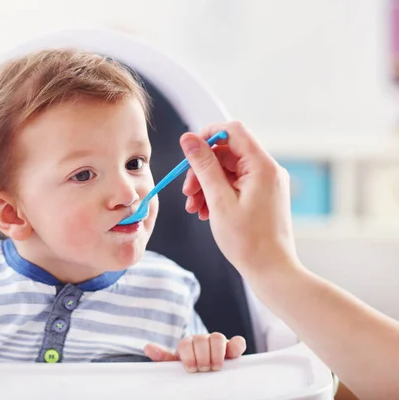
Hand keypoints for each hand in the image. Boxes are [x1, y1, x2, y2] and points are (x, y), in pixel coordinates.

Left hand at [144, 333, 245, 371]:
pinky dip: (237, 345)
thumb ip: (163, 357)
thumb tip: (147, 347)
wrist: (203, 367)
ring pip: (218, 337)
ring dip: (217, 353)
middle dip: (202, 356)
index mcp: (187, 343)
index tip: (190, 368)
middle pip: (202, 339)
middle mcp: (202, 340)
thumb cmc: (189, 365)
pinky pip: (237, 342)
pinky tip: (234, 354)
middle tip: (203, 369)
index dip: (188, 355)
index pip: (186, 343)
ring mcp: (218, 343)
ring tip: (215, 367)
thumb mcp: (175, 363)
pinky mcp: (232, 348)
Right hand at [180, 121, 300, 279]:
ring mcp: (266, 183)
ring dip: (206, 184)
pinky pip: (234, 185)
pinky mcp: (262, 196)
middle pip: (227, 153)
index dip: (207, 136)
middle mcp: (267, 170)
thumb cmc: (248, 241)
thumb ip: (203, 166)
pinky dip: (216, 194)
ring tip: (193, 207)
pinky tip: (204, 211)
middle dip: (202, 169)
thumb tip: (189, 139)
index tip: (188, 153)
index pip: (233, 131)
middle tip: (187, 192)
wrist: (271, 270)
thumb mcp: (219, 200)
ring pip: (227, 170)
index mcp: (262, 166)